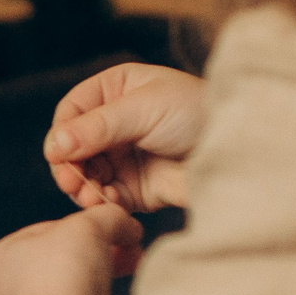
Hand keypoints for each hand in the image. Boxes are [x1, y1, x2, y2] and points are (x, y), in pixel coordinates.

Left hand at [0, 204, 141, 294]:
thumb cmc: (64, 272)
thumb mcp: (90, 224)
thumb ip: (107, 216)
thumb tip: (126, 223)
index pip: (48, 231)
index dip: (87, 227)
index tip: (115, 229)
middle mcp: (2, 293)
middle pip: (62, 260)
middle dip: (101, 252)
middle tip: (131, 250)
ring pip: (71, 289)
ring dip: (102, 278)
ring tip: (130, 269)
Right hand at [44, 63, 206, 212]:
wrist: (242, 151)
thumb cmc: (199, 114)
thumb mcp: (143, 110)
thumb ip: (96, 127)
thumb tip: (54, 145)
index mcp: (116, 91)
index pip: (72, 112)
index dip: (63, 134)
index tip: (59, 155)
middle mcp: (115, 123)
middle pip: (73, 147)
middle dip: (70, 166)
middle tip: (71, 183)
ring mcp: (124, 157)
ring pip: (85, 174)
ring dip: (83, 187)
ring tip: (90, 197)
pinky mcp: (135, 188)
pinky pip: (106, 197)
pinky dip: (103, 202)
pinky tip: (112, 204)